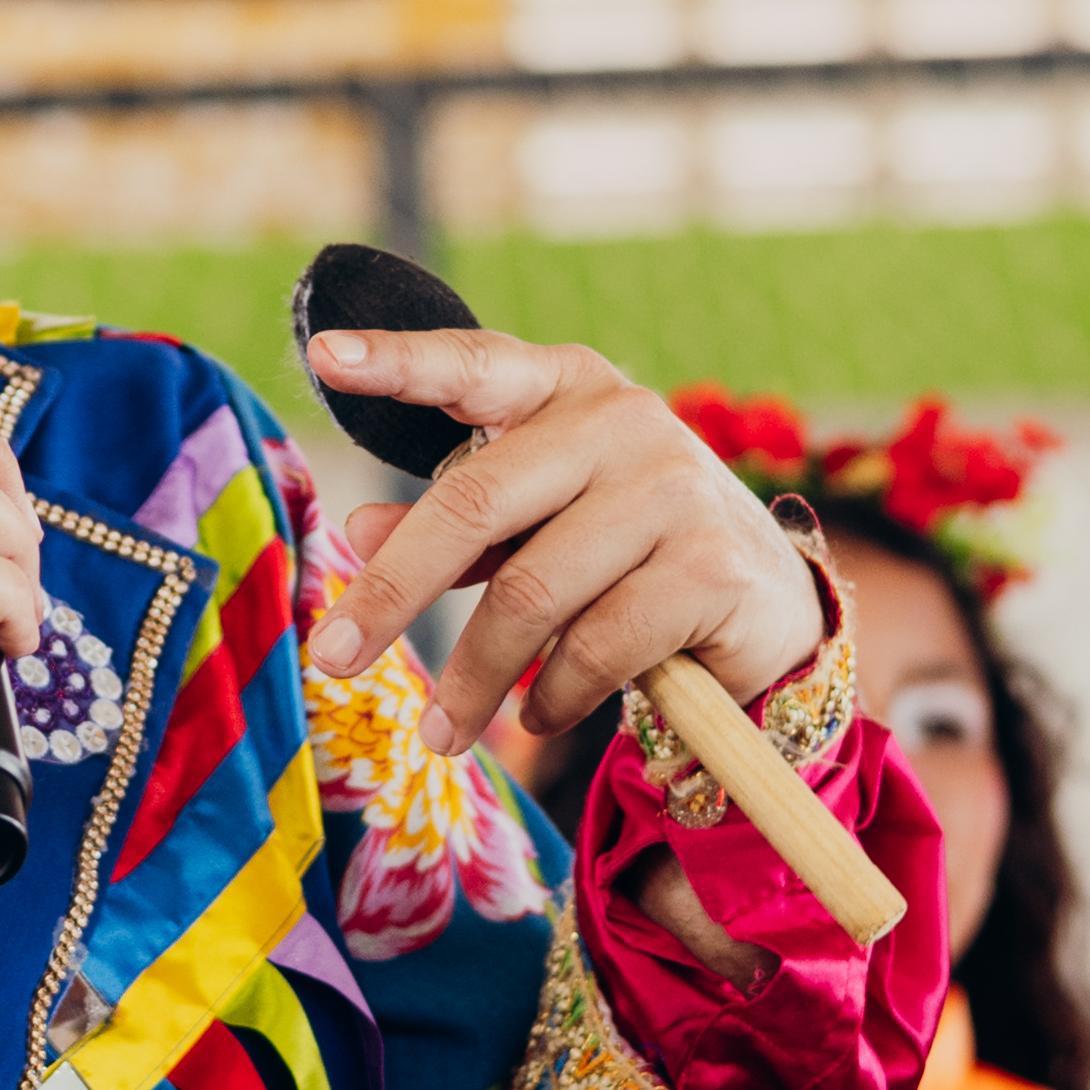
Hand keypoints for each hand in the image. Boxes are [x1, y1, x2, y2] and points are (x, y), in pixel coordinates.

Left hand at [304, 326, 823, 744]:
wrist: (762, 600)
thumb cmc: (619, 549)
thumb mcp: (535, 524)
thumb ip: (454, 524)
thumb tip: (359, 528)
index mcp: (565, 387)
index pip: (474, 365)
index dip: (400, 361)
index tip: (326, 356)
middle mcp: (622, 421)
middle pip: (474, 504)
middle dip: (392, 592)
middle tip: (332, 658)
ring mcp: (673, 489)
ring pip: (530, 595)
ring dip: (472, 678)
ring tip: (442, 733)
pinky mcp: (710, 568)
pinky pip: (595, 649)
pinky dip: (552, 696)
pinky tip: (539, 715)